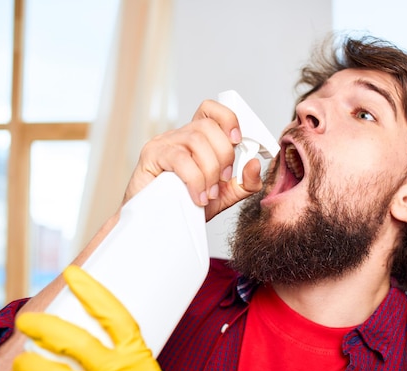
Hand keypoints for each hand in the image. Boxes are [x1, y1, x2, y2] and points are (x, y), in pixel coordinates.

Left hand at [3, 265, 178, 370]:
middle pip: (74, 340)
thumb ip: (124, 359)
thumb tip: (89, 340)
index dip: (92, 291)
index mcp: (137, 358)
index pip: (115, 315)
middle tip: (27, 321)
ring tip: (19, 360)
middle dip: (44, 326)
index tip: (73, 274)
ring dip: (27, 364)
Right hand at [124, 99, 263, 220]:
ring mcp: (164, 143)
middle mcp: (180, 136)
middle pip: (208, 127)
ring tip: (209, 193)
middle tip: (222, 180)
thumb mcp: (223, 195)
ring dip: (209, 170)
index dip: (228, 119)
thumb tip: (255, 163)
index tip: (238, 141)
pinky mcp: (151, 155)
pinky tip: (198, 196)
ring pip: (196, 141)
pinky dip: (195, 179)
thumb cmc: (184, 205)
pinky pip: (179, 159)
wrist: (155, 224)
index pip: (211, 111)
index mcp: (197, 139)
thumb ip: (243, 182)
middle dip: (223, 155)